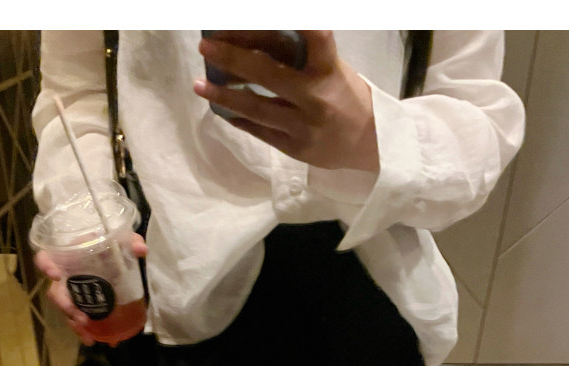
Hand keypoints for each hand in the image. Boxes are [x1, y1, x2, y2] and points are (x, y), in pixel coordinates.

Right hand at [34, 233, 147, 346]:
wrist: (111, 259)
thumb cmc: (107, 246)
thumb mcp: (119, 241)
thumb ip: (130, 241)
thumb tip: (141, 250)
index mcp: (68, 257)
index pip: (45, 258)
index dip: (46, 266)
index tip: (56, 275)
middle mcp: (65, 276)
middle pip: (55, 293)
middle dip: (65, 307)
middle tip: (80, 317)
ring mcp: (72, 293)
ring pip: (66, 311)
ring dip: (74, 324)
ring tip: (88, 336)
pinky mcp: (81, 306)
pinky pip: (77, 320)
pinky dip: (85, 331)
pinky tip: (93, 340)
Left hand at [195, 31, 378, 173]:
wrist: (369, 143)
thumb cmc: (345, 97)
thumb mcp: (332, 69)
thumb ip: (300, 57)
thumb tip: (253, 42)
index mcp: (329, 70)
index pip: (315, 38)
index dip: (299, 22)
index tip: (266, 14)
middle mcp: (316, 97)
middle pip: (268, 74)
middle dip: (233, 58)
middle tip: (206, 47)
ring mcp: (304, 126)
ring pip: (257, 108)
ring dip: (224, 95)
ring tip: (199, 85)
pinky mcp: (296, 148)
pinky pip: (260, 131)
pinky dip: (239, 118)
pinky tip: (221, 109)